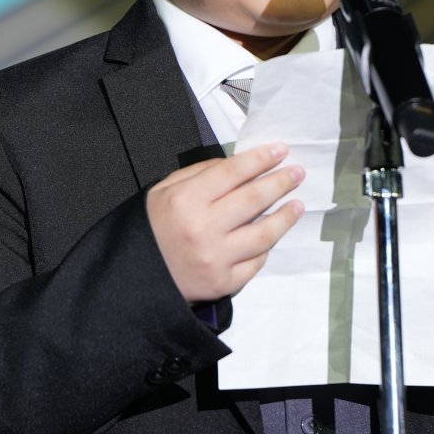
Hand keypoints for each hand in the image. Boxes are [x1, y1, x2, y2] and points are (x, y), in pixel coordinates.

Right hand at [146, 143, 305, 302]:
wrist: (135, 277)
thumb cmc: (151, 230)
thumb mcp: (164, 191)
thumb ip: (200, 174)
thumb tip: (239, 166)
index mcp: (186, 201)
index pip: (233, 172)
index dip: (261, 159)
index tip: (280, 151)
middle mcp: (204, 229)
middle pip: (254, 199)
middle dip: (281, 181)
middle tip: (297, 172)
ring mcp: (216, 258)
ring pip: (264, 233)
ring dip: (286, 216)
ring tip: (297, 204)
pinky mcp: (224, 283)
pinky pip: (256, 262)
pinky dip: (266, 247)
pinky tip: (273, 235)